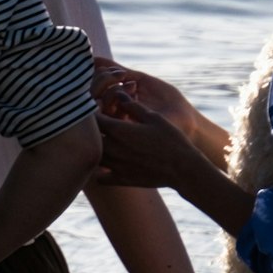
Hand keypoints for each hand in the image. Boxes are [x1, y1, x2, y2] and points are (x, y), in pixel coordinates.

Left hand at [88, 100, 209, 191]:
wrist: (183, 169)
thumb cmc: (171, 139)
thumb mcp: (154, 117)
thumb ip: (132, 105)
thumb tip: (118, 93)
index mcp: (119, 130)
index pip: (92, 118)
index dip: (92, 113)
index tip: (98, 111)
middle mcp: (113, 148)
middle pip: (89, 138)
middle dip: (91, 132)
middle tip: (99, 128)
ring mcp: (116, 166)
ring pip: (93, 157)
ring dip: (94, 150)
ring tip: (102, 145)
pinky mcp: (122, 179)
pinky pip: (100, 178)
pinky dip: (99, 173)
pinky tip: (106, 167)